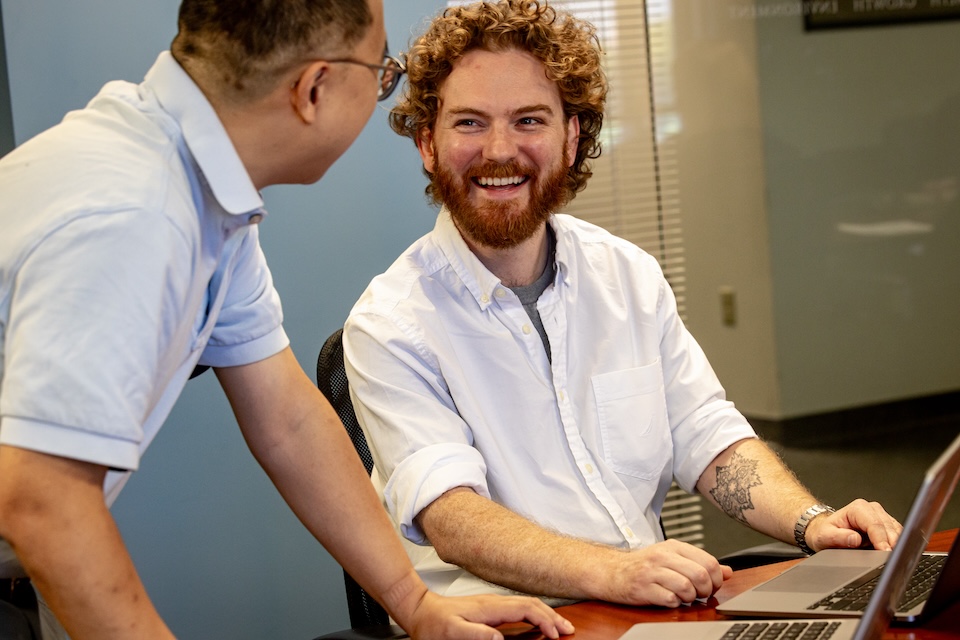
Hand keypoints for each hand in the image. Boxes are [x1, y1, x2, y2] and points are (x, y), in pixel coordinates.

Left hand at [406, 592, 573, 639]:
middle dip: (552, 617)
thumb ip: (475, 635)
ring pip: (527, 605)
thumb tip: (500, 639)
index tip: (555, 636)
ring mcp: (493, 605)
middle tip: (569, 631)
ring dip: (546, 615)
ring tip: (559, 627)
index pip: (526, 609)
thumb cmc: (434, 624)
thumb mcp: (451, 632)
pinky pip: (519, 609)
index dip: (544, 621)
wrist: (420, 610)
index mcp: (490, 608)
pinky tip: (537, 624)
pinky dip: (534, 615)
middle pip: (532, 604)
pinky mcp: (489, 610)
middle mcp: (494, 603)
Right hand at [603, 539, 731, 606]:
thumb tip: (727, 571)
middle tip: (699, 594)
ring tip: (683, 597)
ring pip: (686, 587)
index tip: (710, 586)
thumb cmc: (644, 566)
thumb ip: (700, 563)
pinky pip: (669, 599)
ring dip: (690, 598)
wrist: (612, 572)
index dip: (716, 579)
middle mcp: (662, 556)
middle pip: (700, 575)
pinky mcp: (643, 588)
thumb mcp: (673, 558)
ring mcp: (651, 572)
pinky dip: (674, 603)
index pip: (708, 561)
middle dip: (705, 590)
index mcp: (673, 546)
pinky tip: (669, 599)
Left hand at [807, 499, 902, 551]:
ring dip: (896, 544)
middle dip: (891, 544)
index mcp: (857, 508)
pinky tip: (892, 554)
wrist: (826, 532)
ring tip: (891, 558)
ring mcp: (881, 516)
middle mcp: (871, 509)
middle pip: (889, 528)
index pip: (875, 524)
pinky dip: (897, 544)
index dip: (881, 539)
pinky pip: (898, 535)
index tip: (885, 552)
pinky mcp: (887, 525)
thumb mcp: (824, 536)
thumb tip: (854, 539)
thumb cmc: (825, 532)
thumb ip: (838, 537)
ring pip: (896, 531)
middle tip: (891, 560)